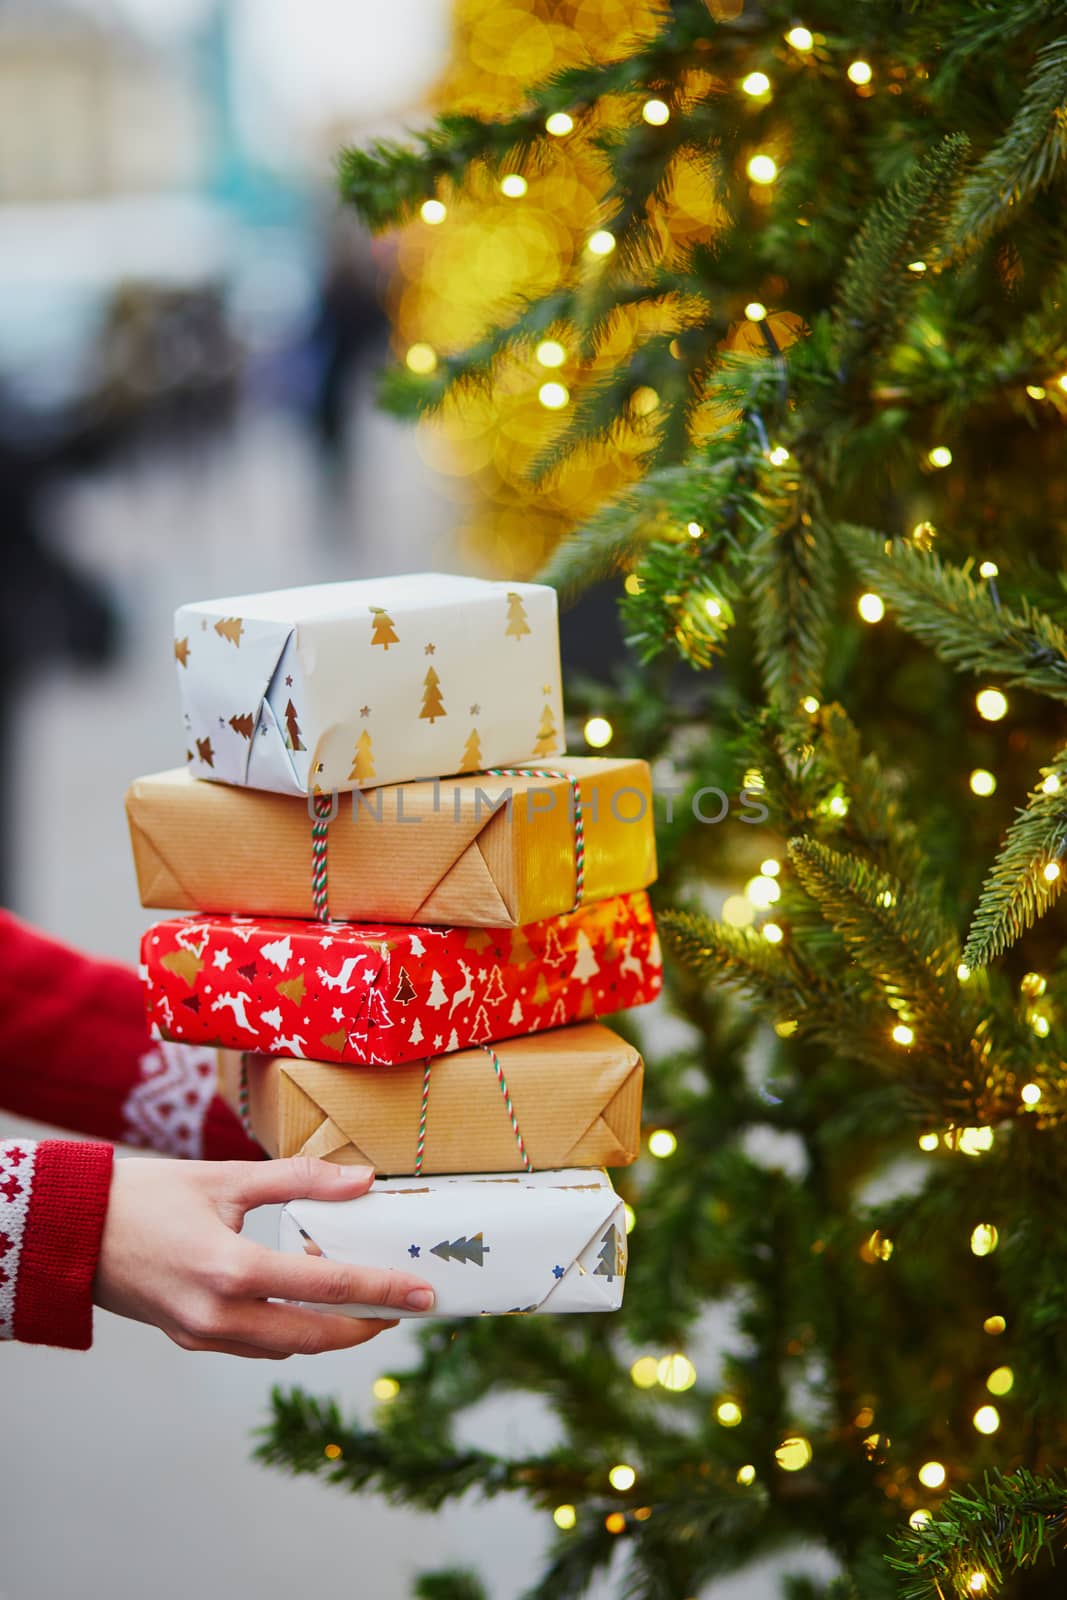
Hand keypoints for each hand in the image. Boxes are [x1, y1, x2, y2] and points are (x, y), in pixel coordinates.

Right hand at [93, 1156, 434, 1358]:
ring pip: (287, 1346)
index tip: (423, 1293)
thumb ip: (300, 1179)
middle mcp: (219, 1314)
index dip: (382, 1290)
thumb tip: (363, 1179)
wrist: (73, 1231)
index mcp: (231, 1269)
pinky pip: (256, 1345)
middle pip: (315, 1335)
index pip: (327, 1286)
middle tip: (407, 1306)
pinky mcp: (191, 1338)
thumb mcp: (226, 1177)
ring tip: (366, 1299)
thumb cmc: (146, 1195)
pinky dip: (292, 1328)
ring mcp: (202, 1334)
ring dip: (331, 1329)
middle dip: (368, 1324)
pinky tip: (309, 1299)